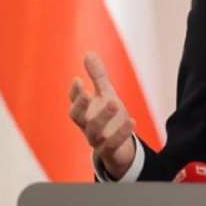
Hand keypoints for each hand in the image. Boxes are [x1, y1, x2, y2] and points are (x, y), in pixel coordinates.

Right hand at [68, 52, 136, 179]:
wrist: (120, 147)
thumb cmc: (110, 118)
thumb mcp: (106, 94)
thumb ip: (97, 77)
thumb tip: (89, 54)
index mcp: (83, 111)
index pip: (73, 102)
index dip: (74, 92)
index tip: (78, 80)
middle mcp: (86, 126)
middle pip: (77, 117)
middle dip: (81, 105)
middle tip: (88, 92)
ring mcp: (96, 140)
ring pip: (94, 131)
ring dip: (103, 117)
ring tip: (114, 102)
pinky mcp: (109, 151)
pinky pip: (113, 144)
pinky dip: (122, 133)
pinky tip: (132, 121)